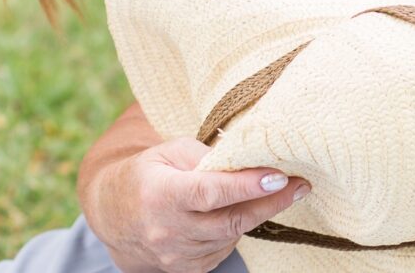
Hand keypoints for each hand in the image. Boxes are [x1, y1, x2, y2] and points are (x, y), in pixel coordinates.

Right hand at [88, 137, 308, 272]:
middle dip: (270, 202)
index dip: (246, 185)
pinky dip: (238, 228)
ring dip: (259, 213)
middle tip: (300, 185)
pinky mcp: (189, 268)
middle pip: (229, 220)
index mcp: (161, 194)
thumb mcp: (169, 152)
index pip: (209, 192)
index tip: (279, 174)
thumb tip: (247, 157)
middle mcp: (168, 230)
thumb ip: (205, 155)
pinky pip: (224, 247)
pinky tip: (245, 210)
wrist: (115, 217)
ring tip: (281, 191)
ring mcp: (178, 255)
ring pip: (231, 235)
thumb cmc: (147, 175)